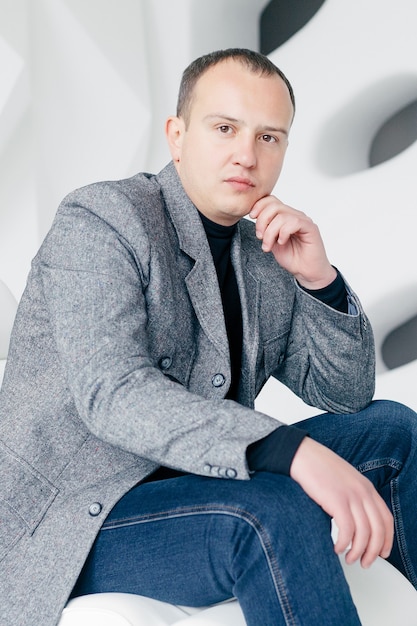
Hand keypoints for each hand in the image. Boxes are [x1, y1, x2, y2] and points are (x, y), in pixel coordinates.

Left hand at [249, 196, 335, 288]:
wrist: (306, 272)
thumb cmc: (292, 258)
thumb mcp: (271, 241)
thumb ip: (265, 228)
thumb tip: (254, 215)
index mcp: (285, 216)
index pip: (271, 200)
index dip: (259, 206)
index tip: (252, 217)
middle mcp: (294, 215)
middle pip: (274, 205)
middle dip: (262, 221)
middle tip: (260, 237)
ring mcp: (303, 220)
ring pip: (281, 216)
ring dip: (270, 232)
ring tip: (268, 246)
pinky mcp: (310, 227)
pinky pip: (293, 222)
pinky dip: (283, 233)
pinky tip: (282, 242)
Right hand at [290, 437, 393, 567]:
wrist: (302, 455)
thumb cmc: (318, 468)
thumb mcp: (344, 481)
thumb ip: (354, 498)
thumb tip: (356, 524)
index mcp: (366, 487)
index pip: (386, 519)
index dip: (386, 540)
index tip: (381, 553)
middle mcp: (363, 492)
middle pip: (378, 530)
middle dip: (373, 552)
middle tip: (365, 563)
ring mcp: (351, 496)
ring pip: (364, 533)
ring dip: (358, 552)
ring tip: (349, 558)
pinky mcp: (337, 501)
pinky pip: (347, 531)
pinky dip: (343, 544)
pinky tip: (336, 547)